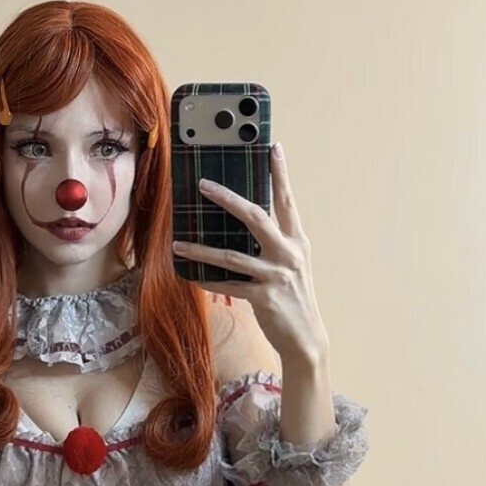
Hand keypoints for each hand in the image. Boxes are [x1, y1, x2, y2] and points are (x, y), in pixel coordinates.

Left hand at [171, 141, 329, 363]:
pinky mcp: (263, 297)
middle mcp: (288, 253)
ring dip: (202, 250)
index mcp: (297, 241)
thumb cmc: (293, 297)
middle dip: (227, 199)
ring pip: (232, 255)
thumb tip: (243, 222)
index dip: (280, 173)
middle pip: (255, 217)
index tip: (273, 146)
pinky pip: (228, 285)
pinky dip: (208, 280)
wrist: (306, 338)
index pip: (287, 200)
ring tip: (179, 244)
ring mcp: (276, 275)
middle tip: (203, 184)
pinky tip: (191, 277)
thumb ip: (273, 243)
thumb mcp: (291, 265)